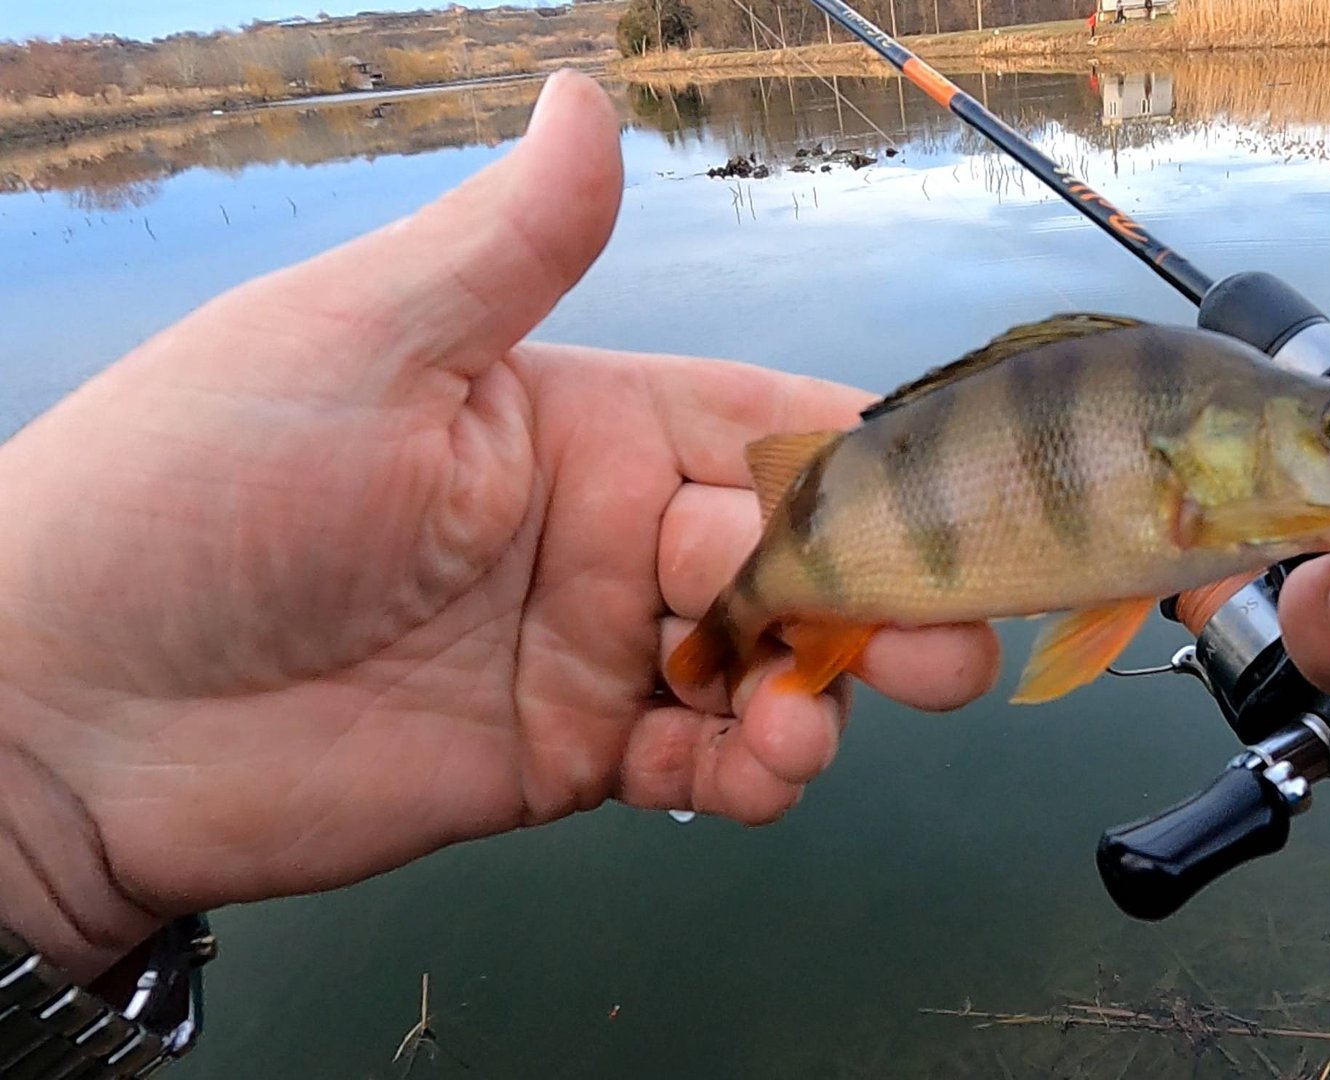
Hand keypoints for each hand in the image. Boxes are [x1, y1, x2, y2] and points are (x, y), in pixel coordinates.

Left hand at [0, 70, 998, 980]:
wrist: (64, 704)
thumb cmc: (197, 488)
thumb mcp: (360, 344)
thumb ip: (509, 250)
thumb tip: (591, 97)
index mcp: (579, 419)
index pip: (765, 430)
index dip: (864, 466)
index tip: (950, 503)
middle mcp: (604, 535)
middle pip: (793, 562)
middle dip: (881, 597)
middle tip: (953, 639)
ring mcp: (585, 651)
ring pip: (762, 670)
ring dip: (828, 691)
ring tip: (829, 717)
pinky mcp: (562, 759)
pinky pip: (694, 762)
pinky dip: (749, 772)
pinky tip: (760, 769)